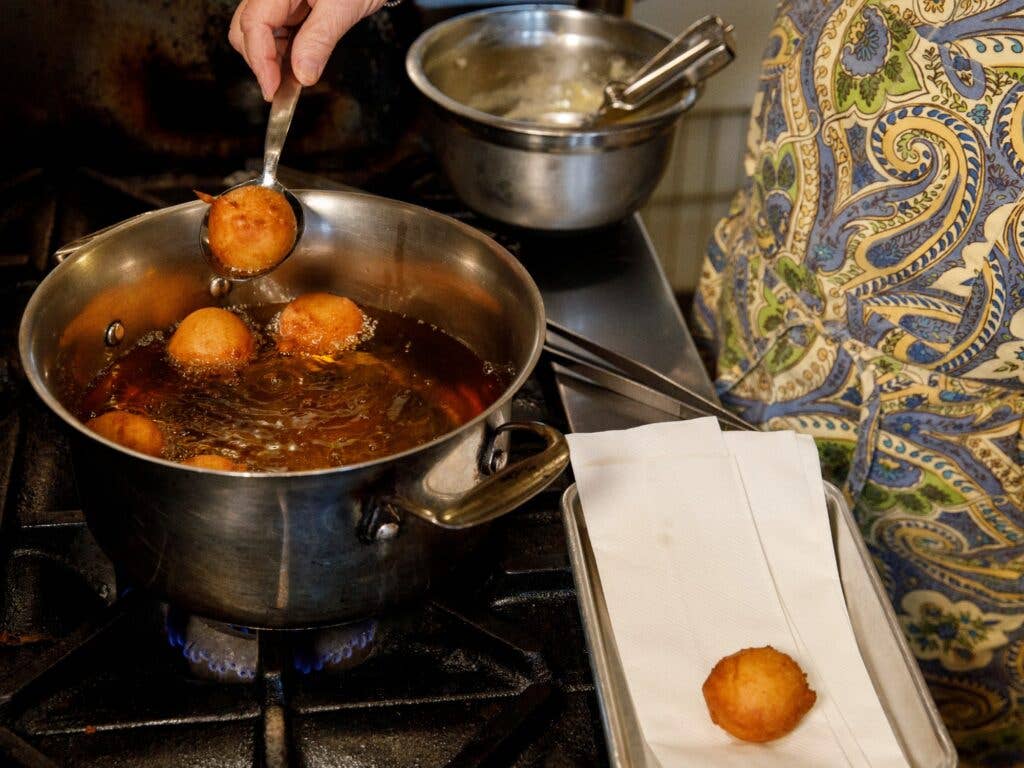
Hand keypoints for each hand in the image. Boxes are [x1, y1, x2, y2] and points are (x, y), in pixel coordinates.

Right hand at [229, 0, 386, 100]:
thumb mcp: (343, 7)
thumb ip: (320, 39)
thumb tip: (302, 74)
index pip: (254, 23)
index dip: (260, 60)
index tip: (272, 89)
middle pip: (246, 30)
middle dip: (261, 62)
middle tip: (282, 89)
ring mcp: (277, 0)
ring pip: (257, 35)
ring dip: (272, 60)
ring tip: (295, 76)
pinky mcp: (286, 8)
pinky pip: (274, 33)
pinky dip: (282, 53)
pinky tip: (298, 63)